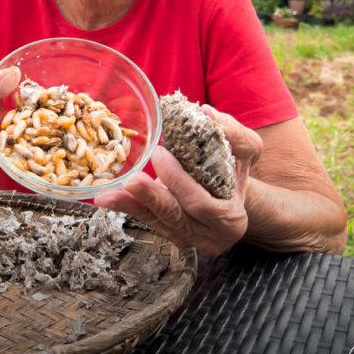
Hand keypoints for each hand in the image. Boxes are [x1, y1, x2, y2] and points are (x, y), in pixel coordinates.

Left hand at [93, 105, 262, 257]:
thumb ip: (234, 133)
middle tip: (130, 179)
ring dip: (130, 206)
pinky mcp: (169, 234)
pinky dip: (127, 207)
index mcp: (231, 219)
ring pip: (156, 222)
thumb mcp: (246, 150)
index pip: (202, 204)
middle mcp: (209, 237)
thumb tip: (207, 113)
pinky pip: (147, 221)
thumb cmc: (236, 169)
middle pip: (175, 218)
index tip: (159, 153)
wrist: (233, 196)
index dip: (179, 181)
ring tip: (107, 194)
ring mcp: (187, 240)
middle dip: (150, 197)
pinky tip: (108, 197)